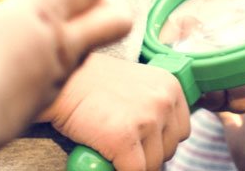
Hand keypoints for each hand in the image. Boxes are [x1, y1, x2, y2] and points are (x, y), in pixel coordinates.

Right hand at [0, 0, 133, 145]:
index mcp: (43, 10)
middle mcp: (62, 42)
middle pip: (119, 20)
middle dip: (114, 6)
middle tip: (91, 2)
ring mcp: (58, 76)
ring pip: (86, 52)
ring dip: (71, 40)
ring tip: (36, 38)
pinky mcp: (46, 103)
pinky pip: (54, 80)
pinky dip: (42, 72)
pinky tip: (11, 74)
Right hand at [43, 56, 193, 170]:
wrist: (62, 82)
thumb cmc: (91, 83)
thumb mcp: (135, 85)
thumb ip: (153, 106)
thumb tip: (160, 139)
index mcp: (170, 87)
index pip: (182, 130)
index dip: (161, 141)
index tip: (145, 144)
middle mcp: (163, 101)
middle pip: (170, 149)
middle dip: (148, 153)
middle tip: (125, 148)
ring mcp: (146, 120)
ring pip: (153, 164)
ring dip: (135, 164)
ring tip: (113, 151)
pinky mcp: (124, 139)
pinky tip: (106, 160)